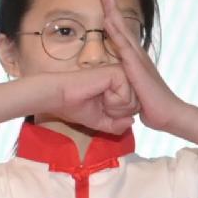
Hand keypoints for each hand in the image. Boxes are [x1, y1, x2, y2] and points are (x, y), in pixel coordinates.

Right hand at [0, 65, 136, 136]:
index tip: (100, 107)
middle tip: (100, 102)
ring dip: (115, 108)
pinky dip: (113, 102)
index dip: (117, 116)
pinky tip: (101, 93)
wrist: (61, 97)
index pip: (133, 108)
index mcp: (120, 85)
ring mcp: (122, 73)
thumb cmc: (76, 107)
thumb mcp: (100, 121)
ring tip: (100, 97)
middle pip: (136, 106)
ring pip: (134, 103)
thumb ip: (117, 125)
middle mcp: (123, 77)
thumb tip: (132, 122)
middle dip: (118, 113)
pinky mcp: (118, 73)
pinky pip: (126, 97)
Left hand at [101, 14, 197, 168]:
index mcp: (134, 59)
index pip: (120, 34)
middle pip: (121, 25)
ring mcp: (138, 58)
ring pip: (122, 30)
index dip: (112, 17)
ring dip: (113, 12)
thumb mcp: (134, 91)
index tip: (104, 1)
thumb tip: (118, 85)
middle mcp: (137, 54)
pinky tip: (109, 21)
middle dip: (112, 6)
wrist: (168, 114)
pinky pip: (124, 46)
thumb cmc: (152, 106)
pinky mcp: (137, 67)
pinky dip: (116, 32)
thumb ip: (126, 84)